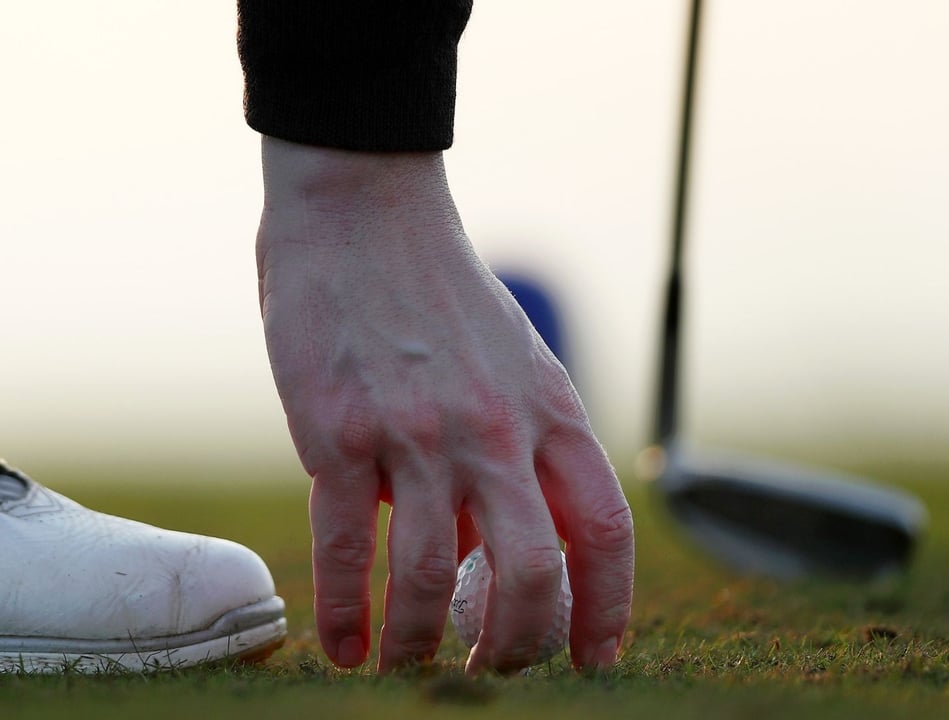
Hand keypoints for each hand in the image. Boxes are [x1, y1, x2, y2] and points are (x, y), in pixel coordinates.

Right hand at [255, 137, 633, 673]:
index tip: (593, 663)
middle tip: (490, 671)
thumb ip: (513, 449)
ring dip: (420, 644)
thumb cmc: (434, 290)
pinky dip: (348, 614)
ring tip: (405, 665)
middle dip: (518, 646)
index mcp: (549, 409)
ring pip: (430, 577)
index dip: (608, 613)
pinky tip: (344, 648)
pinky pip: (348, 550)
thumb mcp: (509, 361)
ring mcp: (416, 434)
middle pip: (533, 573)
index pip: (604, 532)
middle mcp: (494, 429)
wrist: (363, 210)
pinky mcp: (340, 434)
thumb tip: (482, 550)